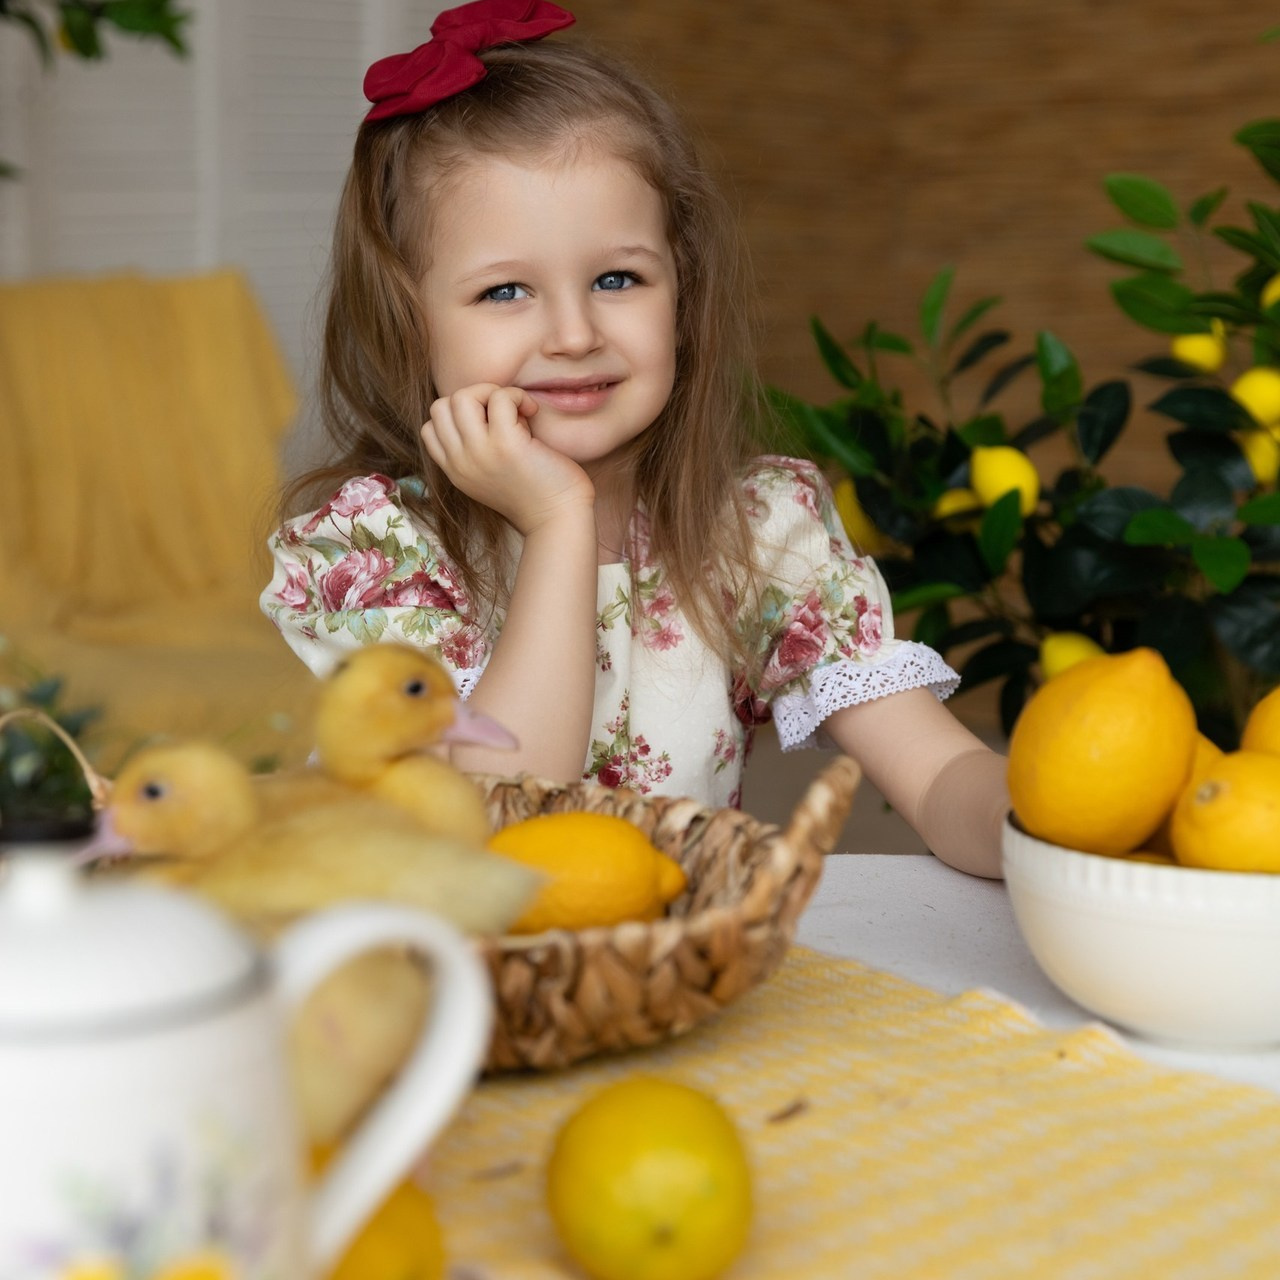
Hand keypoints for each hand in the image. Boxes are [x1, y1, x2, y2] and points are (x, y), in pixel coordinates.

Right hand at [422, 384, 593, 535]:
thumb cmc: (535, 493)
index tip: (487, 423)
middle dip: (472, 398)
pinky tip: (531, 411)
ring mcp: (479, 453)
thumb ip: (476, 449)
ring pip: (462, 397)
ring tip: (516, 411)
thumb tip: (484, 406)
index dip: (457, 415)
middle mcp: (460, 462)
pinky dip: (517, 396)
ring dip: (492, 393)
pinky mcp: (505, 444)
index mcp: (455, 471)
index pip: (430, 427)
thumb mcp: (490, 475)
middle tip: (503, 413)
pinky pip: (500, 398)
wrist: (557, 519)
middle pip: (440, 406)